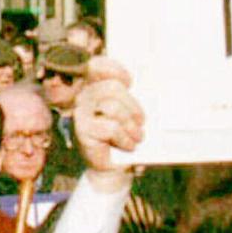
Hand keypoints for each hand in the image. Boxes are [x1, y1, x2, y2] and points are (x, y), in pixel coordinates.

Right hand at [74, 57, 144, 174]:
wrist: (113, 166)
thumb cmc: (124, 135)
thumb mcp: (129, 113)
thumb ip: (131, 98)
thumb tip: (150, 86)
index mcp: (94, 86)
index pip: (97, 66)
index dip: (114, 69)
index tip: (130, 82)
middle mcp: (84, 97)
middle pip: (112, 87)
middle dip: (132, 105)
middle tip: (141, 120)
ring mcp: (81, 113)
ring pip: (113, 108)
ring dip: (131, 125)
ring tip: (138, 136)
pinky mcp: (83, 130)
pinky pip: (111, 128)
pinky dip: (125, 138)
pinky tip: (129, 145)